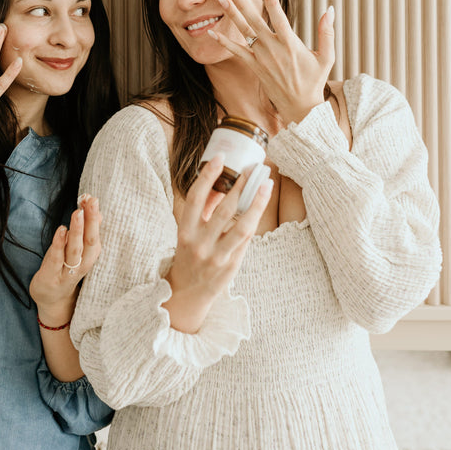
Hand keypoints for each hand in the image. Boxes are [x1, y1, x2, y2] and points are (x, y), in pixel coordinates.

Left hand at [30, 195, 101, 326]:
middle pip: (90, 242)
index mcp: (90, 256)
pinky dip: (59, 244)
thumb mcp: (78, 250)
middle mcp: (82, 265)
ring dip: (77, 231)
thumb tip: (99, 213)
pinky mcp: (51, 277)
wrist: (52, 299)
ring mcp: (67, 272)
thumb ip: (87, 232)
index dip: (94, 216)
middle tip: (91, 201)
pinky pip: (57, 259)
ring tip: (78, 213)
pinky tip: (61, 230)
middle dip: (91, 221)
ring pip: (75, 250)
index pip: (95, 234)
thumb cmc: (65, 268)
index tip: (92, 198)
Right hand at [165, 155, 272, 331]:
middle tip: (254, 169)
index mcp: (185, 230)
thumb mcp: (189, 230)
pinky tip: (260, 206)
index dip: (208, 176)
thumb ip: (203, 209)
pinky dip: (253, 221)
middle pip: (224, 210)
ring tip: (266, 185)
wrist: (188, 292)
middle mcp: (199, 244)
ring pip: (242, 227)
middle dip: (241, 187)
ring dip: (257, 203)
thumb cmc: (189, 253)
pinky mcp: (231, 267)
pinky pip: (246, 240)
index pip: (196, 198)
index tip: (220, 157)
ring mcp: (217, 257)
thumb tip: (222, 184)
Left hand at [208, 0, 334, 127]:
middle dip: (243, 3)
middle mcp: (273, 49)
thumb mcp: (327, 57)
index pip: (280, 18)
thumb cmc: (315, 80)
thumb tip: (330, 9)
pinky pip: (237, 52)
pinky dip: (224, 42)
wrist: (300, 107)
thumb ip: (327, 32)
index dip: (271, 1)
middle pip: (255, 21)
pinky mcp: (255, 67)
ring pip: (244, 32)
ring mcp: (262, 58)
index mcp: (291, 44)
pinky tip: (212, 32)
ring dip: (232, 15)